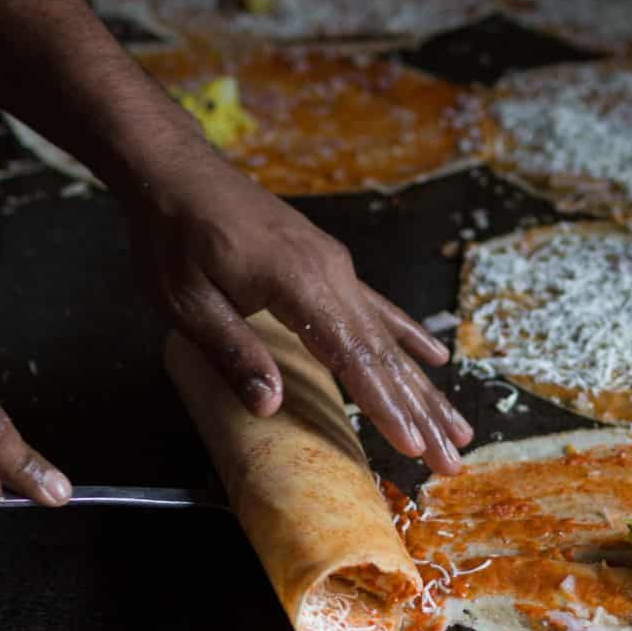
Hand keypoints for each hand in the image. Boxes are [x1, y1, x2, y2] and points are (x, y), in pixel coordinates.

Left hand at [126, 152, 472, 473]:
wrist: (177, 172)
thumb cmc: (173, 235)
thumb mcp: (186, 301)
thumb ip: (233, 351)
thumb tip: (271, 406)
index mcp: (296, 282)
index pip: (352, 355)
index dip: (384, 405)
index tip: (412, 444)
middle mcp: (329, 272)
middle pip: (384, 353)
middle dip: (422, 410)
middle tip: (452, 458)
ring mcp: (333, 266)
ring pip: (388, 335)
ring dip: (424, 386)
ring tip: (457, 428)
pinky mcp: (327, 264)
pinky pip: (377, 308)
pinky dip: (407, 336)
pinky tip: (435, 359)